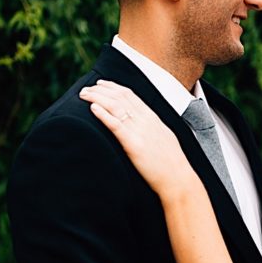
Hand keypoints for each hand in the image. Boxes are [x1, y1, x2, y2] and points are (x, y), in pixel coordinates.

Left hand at [80, 81, 198, 199]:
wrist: (178, 178)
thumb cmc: (171, 163)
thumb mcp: (162, 138)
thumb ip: (151, 129)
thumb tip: (141, 126)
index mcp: (152, 117)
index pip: (130, 95)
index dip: (113, 87)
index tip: (101, 84)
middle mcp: (146, 120)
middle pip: (120, 97)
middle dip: (100, 90)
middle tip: (85, 89)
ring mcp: (140, 131)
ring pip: (115, 106)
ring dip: (97, 98)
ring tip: (84, 95)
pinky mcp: (134, 144)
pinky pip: (116, 125)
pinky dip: (103, 114)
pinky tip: (93, 108)